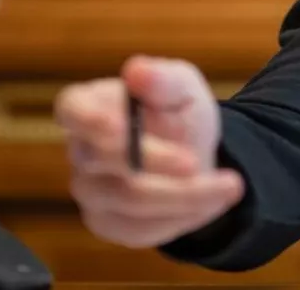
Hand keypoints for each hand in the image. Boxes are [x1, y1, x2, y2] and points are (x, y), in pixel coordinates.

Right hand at [55, 55, 245, 248]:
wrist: (194, 157)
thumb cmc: (178, 113)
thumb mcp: (183, 87)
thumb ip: (162, 78)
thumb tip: (137, 70)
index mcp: (90, 104)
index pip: (71, 109)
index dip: (89, 120)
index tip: (119, 127)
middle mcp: (82, 149)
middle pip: (103, 159)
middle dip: (155, 160)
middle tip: (195, 162)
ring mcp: (90, 189)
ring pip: (128, 199)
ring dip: (183, 194)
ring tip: (228, 185)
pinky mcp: (108, 222)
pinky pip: (141, 227)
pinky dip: (182, 216)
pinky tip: (210, 201)